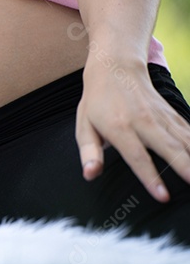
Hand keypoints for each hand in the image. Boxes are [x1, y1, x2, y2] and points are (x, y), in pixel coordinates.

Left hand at [76, 58, 189, 201]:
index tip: (162, 196)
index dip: (150, 177)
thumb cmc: (97, 101)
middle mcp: (143, 121)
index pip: (137, 156)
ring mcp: (160, 116)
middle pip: (168, 147)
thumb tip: (90, 174)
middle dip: (185, 168)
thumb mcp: (84, 125)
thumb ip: (89, 152)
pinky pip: (189, 131)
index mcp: (119, 127)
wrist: (115, 68)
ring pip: (184, 140)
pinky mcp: (172, 113)